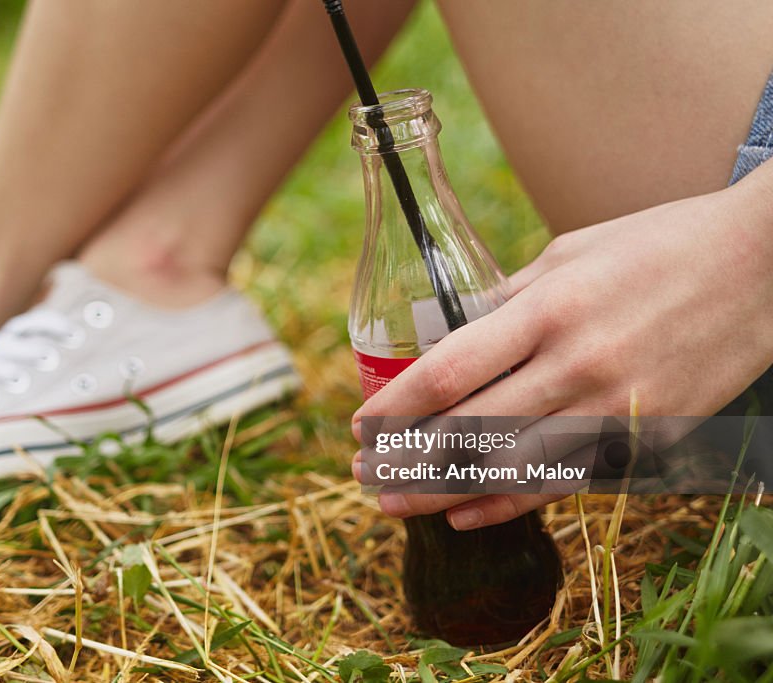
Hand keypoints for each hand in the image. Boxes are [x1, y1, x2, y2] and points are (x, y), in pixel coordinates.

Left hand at [352, 166, 772, 528]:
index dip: (395, 407)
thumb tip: (447, 337)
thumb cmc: (656, 245)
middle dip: (403, 460)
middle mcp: (579, 363)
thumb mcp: (568, 253)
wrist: (764, 264)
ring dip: (440, 493)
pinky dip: (507, 504)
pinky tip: (464, 516)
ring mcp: (619, 408)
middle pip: (468, 430)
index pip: (448, 370)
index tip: (360, 425)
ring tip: (393, 504)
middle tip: (362, 474)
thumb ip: (507, 300)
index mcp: (549, 307)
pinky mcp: (650, 438)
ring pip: (509, 469)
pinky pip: (565, 484)